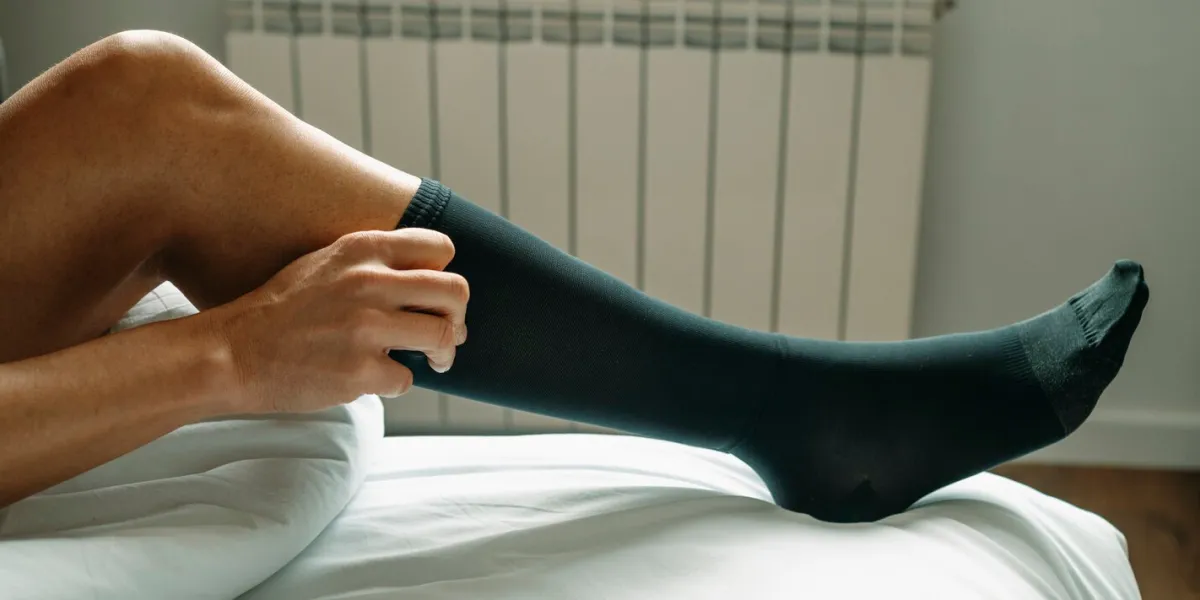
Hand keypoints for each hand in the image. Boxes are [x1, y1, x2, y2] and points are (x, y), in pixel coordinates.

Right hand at [198, 228, 467, 413]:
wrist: (231, 353)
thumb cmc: (282, 309)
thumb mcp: (326, 263)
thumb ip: (375, 262)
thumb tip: (432, 274)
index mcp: (362, 249)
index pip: (440, 247)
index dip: (445, 274)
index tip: (435, 296)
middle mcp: (368, 282)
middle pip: (455, 292)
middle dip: (458, 318)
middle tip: (449, 335)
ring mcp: (365, 328)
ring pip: (442, 336)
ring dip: (441, 354)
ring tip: (430, 360)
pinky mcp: (360, 370)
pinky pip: (407, 378)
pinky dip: (394, 382)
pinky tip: (369, 377)